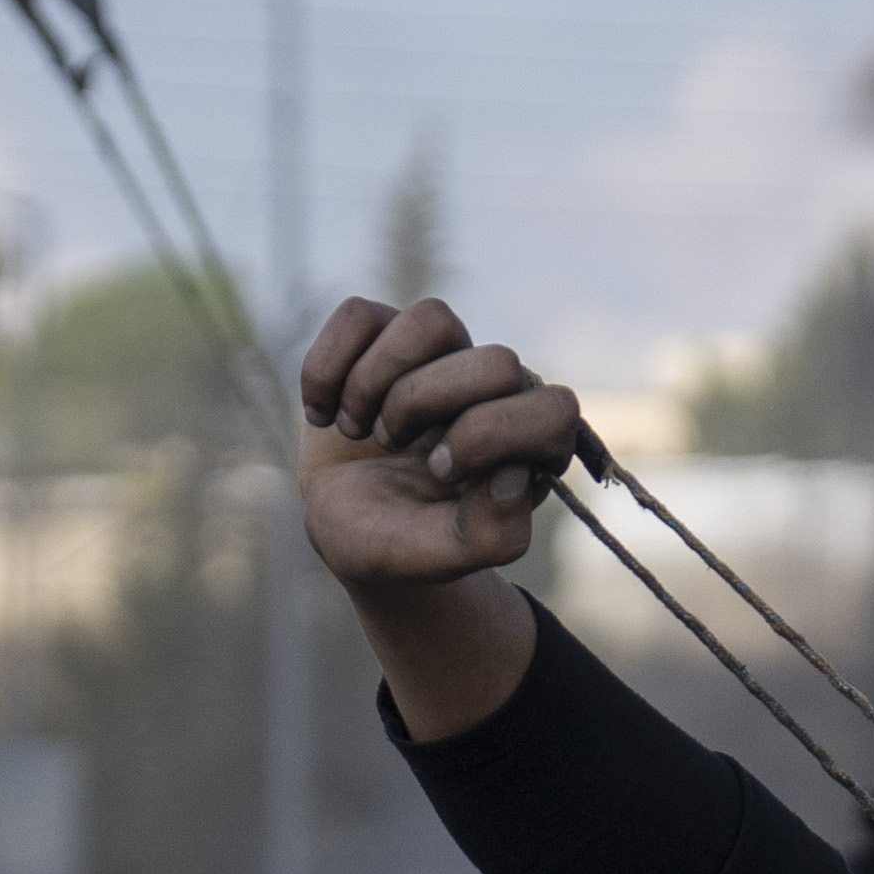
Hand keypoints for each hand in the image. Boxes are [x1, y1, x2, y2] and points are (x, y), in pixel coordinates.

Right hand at [295, 294, 586, 588]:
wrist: (339, 525)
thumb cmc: (396, 542)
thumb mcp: (438, 558)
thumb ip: (489, 535)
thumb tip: (513, 474)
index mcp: (532, 446)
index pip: (552, 411)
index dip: (491, 435)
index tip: (440, 471)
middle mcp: (498, 390)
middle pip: (497, 361)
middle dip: (429, 409)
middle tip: (393, 447)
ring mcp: (443, 355)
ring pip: (434, 319)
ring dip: (376, 380)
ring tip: (357, 427)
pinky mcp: (384, 333)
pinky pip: (359, 314)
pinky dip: (325, 368)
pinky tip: (321, 412)